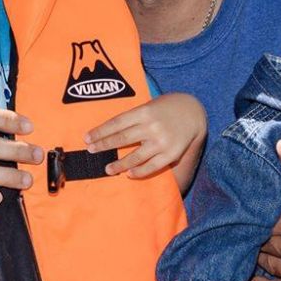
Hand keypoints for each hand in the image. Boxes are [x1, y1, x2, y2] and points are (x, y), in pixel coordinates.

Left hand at [84, 93, 205, 178]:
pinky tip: (129, 174)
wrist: (193, 112)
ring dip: (119, 164)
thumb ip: (133, 118)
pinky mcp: (171, 154)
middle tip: (91, 152)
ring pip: (135, 156)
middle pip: (122, 138)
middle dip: (104, 146)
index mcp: (144, 111)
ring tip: (107, 169)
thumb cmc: (166, 108)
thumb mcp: (149, 106)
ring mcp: (162, 141)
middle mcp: (152, 126)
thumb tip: (108, 133)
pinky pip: (152, 166)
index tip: (87, 138)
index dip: (100, 132)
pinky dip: (139, 171)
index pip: (117, 123)